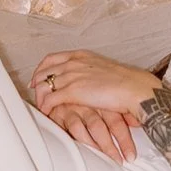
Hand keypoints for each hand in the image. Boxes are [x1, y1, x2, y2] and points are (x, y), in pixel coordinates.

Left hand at [30, 49, 157, 162]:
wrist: (134, 88)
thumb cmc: (126, 82)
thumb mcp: (103, 69)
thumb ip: (90, 72)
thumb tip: (87, 80)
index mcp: (81, 56)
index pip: (52, 58)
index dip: (41, 69)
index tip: (38, 76)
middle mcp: (73, 63)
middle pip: (44, 71)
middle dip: (37, 83)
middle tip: (36, 93)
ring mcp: (71, 76)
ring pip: (44, 86)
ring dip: (40, 98)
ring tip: (43, 107)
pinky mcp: (72, 92)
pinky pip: (50, 100)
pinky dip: (46, 108)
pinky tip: (48, 114)